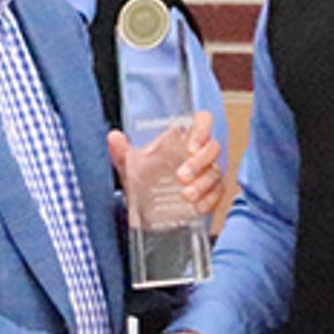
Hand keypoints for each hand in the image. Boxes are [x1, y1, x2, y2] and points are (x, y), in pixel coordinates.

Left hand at [108, 109, 225, 217]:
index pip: (203, 121)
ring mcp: (207, 172)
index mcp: (182, 139)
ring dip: (203, 184)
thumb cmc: (144, 182)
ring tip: (186, 195)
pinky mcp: (212, 192)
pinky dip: (210, 200)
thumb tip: (114, 137)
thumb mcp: (131, 167)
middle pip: (212, 148)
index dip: (202, 129)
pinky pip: (219, 192)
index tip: (191, 146)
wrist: (148, 212)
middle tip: (181, 176)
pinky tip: (198, 207)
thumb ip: (123, 152)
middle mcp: (198, 153)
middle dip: (199, 162)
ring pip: (216, 172)